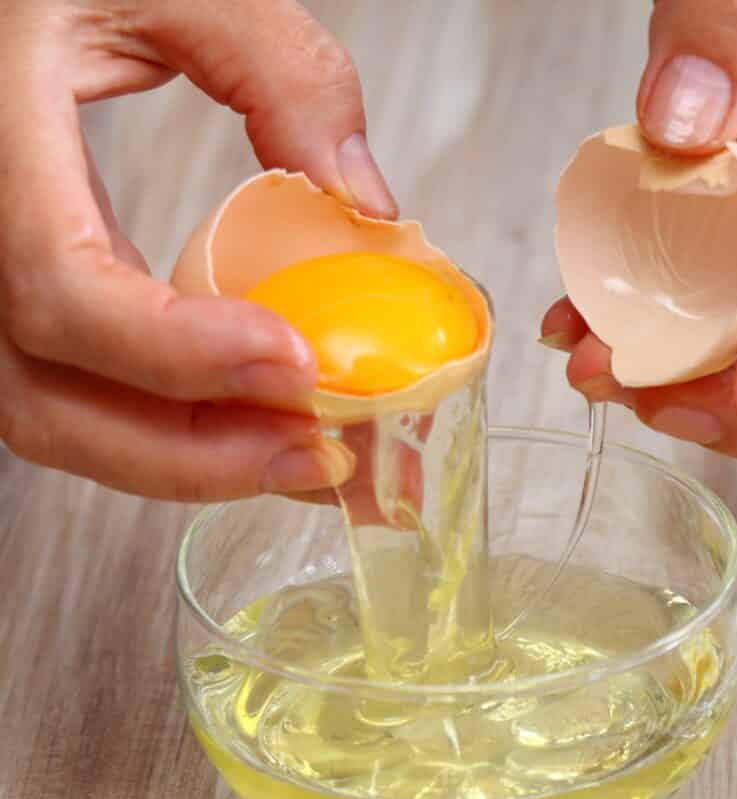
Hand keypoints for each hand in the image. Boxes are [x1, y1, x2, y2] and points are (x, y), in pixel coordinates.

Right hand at [0, 0, 395, 500]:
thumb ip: (277, 69)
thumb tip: (365, 203)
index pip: (59, 287)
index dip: (174, 350)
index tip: (294, 361)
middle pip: (43, 395)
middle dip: (193, 450)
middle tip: (325, 456)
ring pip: (50, 413)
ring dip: (187, 454)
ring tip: (312, 456)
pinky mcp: (9, 284)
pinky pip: (69, 386)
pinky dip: (166, 422)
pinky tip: (256, 420)